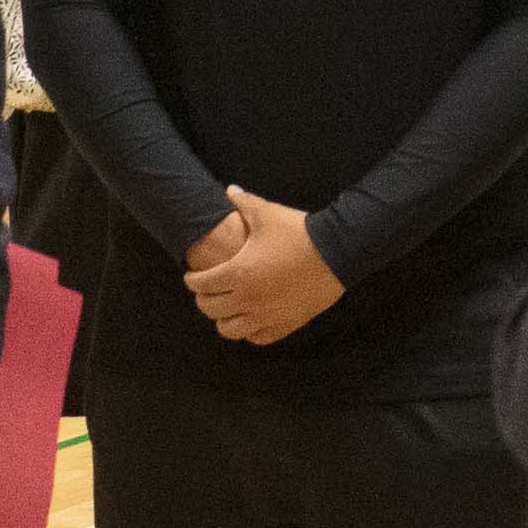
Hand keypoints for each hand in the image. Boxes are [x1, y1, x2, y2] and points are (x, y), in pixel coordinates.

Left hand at [180, 187, 345, 345]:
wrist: (336, 252)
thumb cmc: (298, 232)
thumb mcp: (267, 214)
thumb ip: (243, 202)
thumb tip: (230, 189)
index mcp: (237, 273)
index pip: (201, 284)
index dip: (191, 280)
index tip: (191, 276)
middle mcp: (247, 299)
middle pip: (210, 309)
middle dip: (203, 299)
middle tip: (205, 291)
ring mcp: (266, 316)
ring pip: (230, 330)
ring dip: (222, 319)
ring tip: (225, 308)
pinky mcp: (285, 325)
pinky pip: (258, 338)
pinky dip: (249, 332)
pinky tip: (249, 320)